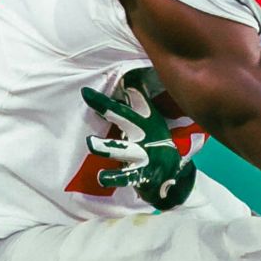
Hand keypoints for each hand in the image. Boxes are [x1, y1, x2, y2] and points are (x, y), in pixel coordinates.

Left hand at [81, 84, 194, 209]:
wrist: (174, 177)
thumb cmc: (155, 146)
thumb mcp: (152, 123)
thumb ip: (139, 104)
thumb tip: (127, 82)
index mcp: (148, 119)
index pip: (135, 99)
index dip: (121, 87)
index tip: (94, 84)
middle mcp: (147, 133)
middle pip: (125, 117)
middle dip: (107, 106)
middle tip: (86, 95)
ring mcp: (145, 154)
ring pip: (123, 149)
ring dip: (106, 147)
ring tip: (90, 143)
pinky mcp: (142, 174)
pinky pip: (126, 176)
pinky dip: (113, 177)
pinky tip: (101, 178)